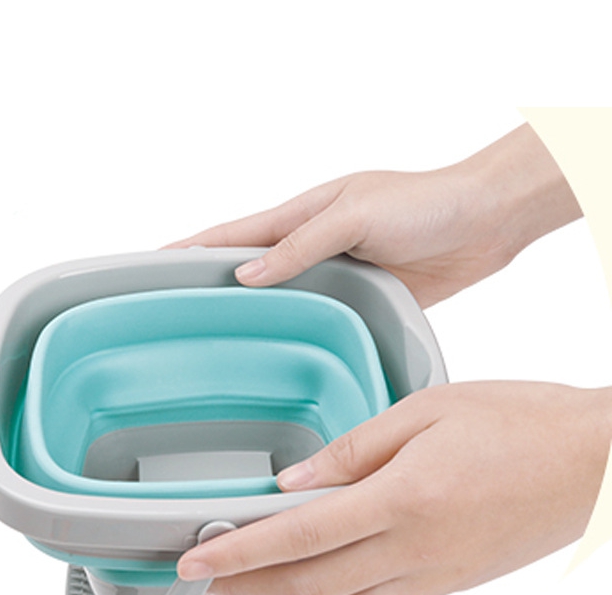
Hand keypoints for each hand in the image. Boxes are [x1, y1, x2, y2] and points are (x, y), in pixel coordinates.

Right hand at [166, 124, 581, 306]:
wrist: (482, 223)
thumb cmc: (425, 204)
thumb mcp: (354, 215)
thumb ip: (300, 245)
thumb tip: (247, 274)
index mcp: (303, 214)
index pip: (234, 233)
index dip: (193, 248)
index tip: (155, 263)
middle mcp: (312, 245)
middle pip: (248, 268)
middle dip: (209, 283)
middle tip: (174, 311)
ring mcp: (333, 272)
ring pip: (278, 296)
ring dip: (248, 313)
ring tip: (214, 338)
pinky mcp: (358, 297)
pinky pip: (315, 315)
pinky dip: (291, 328)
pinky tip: (276, 347)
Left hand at [177, 382, 611, 594]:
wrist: (597, 461)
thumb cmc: (521, 422)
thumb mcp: (429, 410)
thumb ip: (353, 450)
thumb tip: (295, 481)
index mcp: (403, 499)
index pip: (297, 536)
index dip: (238, 552)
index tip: (195, 561)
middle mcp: (415, 551)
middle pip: (308, 588)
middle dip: (247, 589)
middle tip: (207, 580)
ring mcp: (435, 577)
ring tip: (261, 574)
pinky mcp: (451, 585)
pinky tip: (327, 574)